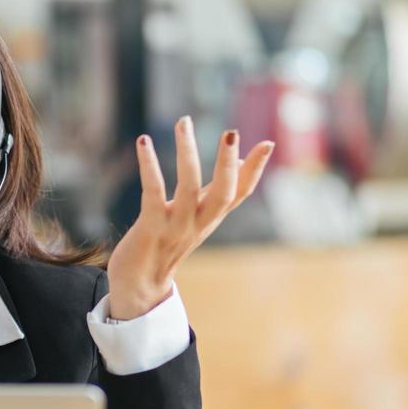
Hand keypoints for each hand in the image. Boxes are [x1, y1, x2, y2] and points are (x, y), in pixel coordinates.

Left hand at [106, 117, 273, 319]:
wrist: (139, 286)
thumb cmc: (166, 243)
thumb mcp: (196, 216)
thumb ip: (214, 192)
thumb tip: (238, 160)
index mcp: (211, 219)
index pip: (239, 194)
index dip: (254, 171)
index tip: (268, 144)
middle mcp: (199, 224)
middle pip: (224, 194)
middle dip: (228, 163)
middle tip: (232, 132)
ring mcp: (176, 228)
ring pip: (188, 187)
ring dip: (188, 152)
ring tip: (184, 122)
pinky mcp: (151, 228)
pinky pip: (153, 193)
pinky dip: (150, 166)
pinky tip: (144, 141)